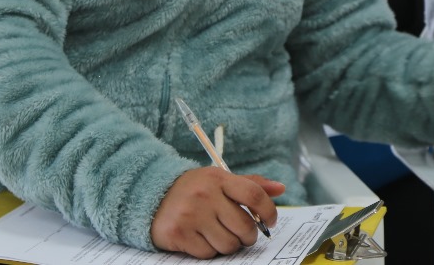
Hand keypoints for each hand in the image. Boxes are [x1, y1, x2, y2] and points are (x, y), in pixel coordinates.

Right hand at [151, 167, 285, 257]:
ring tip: (219, 235)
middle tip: (243, 235)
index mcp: (219, 178)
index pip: (254, 195)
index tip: (270, 221)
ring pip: (228, 245)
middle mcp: (205, 195)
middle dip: (248, 236)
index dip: (269, 211)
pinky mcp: (178, 234)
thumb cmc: (194, 189)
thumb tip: (280, 189)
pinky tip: (202, 239)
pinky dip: (209, 251)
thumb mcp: (220, 180)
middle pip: (244, 226)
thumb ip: (250, 184)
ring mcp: (191, 215)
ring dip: (228, 245)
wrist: (152, 195)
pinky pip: (208, 253)